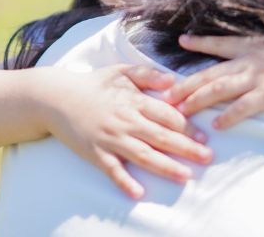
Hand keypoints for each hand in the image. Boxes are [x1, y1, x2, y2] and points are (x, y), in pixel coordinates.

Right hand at [41, 65, 212, 199]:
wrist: (56, 97)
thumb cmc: (93, 84)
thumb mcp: (121, 71)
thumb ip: (147, 74)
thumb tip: (172, 80)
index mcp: (133, 100)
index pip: (167, 115)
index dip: (188, 126)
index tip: (204, 136)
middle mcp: (125, 120)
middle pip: (161, 136)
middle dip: (186, 148)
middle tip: (207, 158)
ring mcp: (110, 138)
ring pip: (142, 155)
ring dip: (165, 167)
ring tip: (185, 176)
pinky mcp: (95, 152)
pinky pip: (112, 170)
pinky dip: (124, 182)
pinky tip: (139, 192)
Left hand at [163, 35, 263, 128]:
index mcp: (252, 45)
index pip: (219, 44)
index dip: (200, 43)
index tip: (182, 41)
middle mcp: (249, 60)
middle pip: (209, 73)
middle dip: (185, 84)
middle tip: (166, 94)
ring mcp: (258, 78)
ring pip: (219, 89)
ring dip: (196, 101)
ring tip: (180, 111)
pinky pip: (243, 107)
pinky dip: (229, 116)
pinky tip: (216, 125)